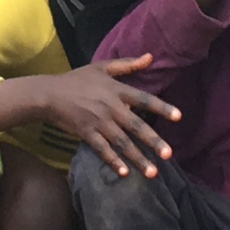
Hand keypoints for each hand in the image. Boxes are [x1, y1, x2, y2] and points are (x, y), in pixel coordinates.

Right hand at [26, 56, 180, 177]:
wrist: (50, 94)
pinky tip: (124, 173)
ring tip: (152, 172)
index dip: (162, 107)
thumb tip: (151, 57)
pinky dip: (113, 162)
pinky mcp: (87, 134)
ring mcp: (99, 122)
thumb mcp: (102, 67)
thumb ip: (127, 64)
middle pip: (136, 126)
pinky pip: (103, 150)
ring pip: (122, 143)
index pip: (144, 99)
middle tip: (169, 155)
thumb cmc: (77, 80)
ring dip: (138, 158)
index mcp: (117, 90)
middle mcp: (111, 108)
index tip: (179, 117)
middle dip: (153, 141)